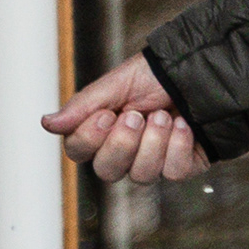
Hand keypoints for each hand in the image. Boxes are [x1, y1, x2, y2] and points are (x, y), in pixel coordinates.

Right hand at [40, 51, 205, 182]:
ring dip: (154, 142)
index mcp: (101, 129)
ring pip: (141, 175)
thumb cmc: (156, 76)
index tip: (107, 113)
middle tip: (137, 115)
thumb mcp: (117, 84)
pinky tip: (183, 126)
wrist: (202, 73)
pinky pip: (173, 172)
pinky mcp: (180, 166)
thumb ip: (82, 106)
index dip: (90, 138)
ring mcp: (152, 161)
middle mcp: (123, 151)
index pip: (78, 151)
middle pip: (107, 171)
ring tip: (165, 115)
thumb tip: (47, 123)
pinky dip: (178, 146)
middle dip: (123, 143)